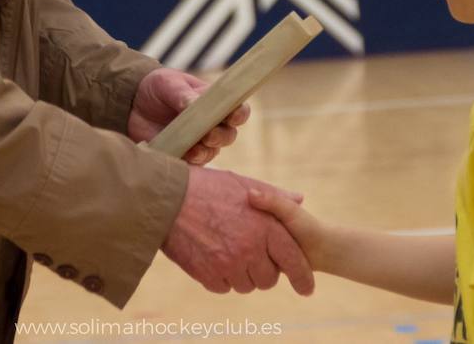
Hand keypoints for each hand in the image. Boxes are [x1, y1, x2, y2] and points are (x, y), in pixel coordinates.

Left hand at [129, 67, 249, 164]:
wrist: (133, 103)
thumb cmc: (158, 87)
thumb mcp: (168, 83)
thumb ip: (183, 94)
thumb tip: (194, 103)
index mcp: (215, 103)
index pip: (238, 110)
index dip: (239, 114)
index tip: (232, 116)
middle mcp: (212, 124)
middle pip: (228, 135)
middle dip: (221, 136)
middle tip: (208, 134)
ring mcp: (199, 142)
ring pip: (212, 151)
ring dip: (205, 151)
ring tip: (194, 148)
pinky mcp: (183, 155)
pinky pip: (192, 164)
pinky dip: (190, 161)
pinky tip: (184, 155)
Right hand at [161, 166, 314, 295]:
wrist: (167, 198)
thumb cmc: (206, 187)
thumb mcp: (243, 184)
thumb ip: (273, 196)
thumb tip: (300, 199)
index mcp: (264, 227)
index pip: (293, 260)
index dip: (302, 277)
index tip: (306, 289)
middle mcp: (249, 249)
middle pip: (268, 279)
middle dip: (264, 270)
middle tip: (251, 254)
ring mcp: (228, 265)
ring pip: (246, 285)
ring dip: (242, 274)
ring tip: (228, 251)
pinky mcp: (208, 275)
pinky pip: (224, 287)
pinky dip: (221, 277)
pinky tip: (213, 256)